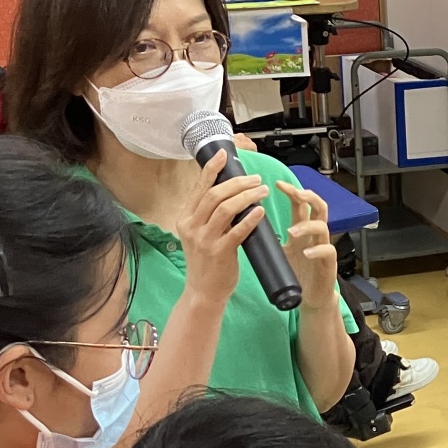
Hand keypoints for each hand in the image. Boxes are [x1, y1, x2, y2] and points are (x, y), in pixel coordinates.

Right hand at [178, 150, 266, 306]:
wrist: (203, 292)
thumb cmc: (207, 262)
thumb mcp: (201, 234)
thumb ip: (211, 215)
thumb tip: (232, 192)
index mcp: (185, 218)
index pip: (200, 188)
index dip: (212, 169)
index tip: (224, 155)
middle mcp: (191, 226)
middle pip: (215, 194)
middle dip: (237, 182)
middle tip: (255, 178)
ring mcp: (204, 240)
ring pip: (226, 209)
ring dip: (247, 196)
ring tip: (262, 190)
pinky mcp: (219, 253)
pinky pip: (237, 231)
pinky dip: (250, 219)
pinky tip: (261, 211)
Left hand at [278, 181, 337, 299]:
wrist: (310, 297)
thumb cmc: (296, 273)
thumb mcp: (280, 251)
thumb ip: (269, 237)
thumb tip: (242, 225)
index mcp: (302, 231)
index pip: (300, 204)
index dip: (291, 192)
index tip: (277, 184)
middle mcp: (314, 236)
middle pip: (318, 207)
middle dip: (307, 197)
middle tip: (295, 193)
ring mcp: (323, 248)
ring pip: (322, 227)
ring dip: (307, 226)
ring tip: (292, 231)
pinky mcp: (328, 264)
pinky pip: (327, 251)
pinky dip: (317, 250)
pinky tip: (306, 253)